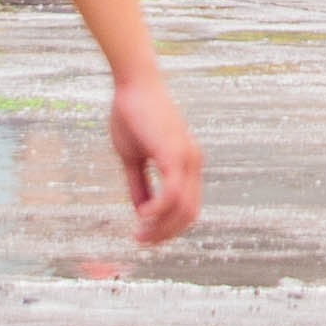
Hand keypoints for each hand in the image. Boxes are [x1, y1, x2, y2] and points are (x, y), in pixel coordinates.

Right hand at [109, 66, 203, 247]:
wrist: (134, 84)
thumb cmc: (133, 116)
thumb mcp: (133, 158)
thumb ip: (139, 184)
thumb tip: (141, 212)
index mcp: (186, 164)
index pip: (187, 208)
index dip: (167, 228)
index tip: (143, 236)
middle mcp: (192, 162)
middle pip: (188, 214)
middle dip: (165, 234)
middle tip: (141, 241)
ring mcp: (186, 157)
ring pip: (183, 208)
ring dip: (161, 228)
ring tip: (140, 234)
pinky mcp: (173, 152)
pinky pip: (172, 192)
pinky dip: (158, 211)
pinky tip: (143, 216)